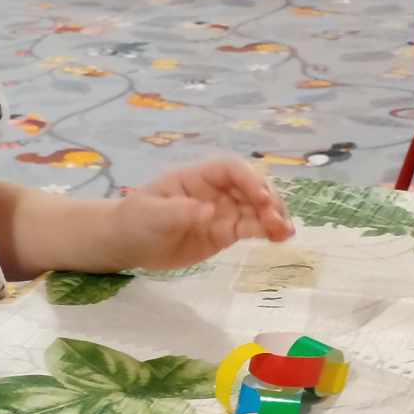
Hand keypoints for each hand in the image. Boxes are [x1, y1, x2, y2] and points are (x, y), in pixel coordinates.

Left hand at [115, 159, 292, 270]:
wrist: (128, 243)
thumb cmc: (136, 220)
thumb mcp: (151, 214)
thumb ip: (179, 211)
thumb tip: (210, 212)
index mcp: (198, 177)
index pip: (231, 169)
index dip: (249, 180)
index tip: (259, 199)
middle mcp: (216, 191)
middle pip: (251, 187)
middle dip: (268, 200)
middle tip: (276, 221)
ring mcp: (223, 211)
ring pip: (256, 210)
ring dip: (274, 217)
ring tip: (285, 233)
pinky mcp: (225, 233)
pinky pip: (251, 228)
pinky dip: (267, 231)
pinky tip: (280, 238)